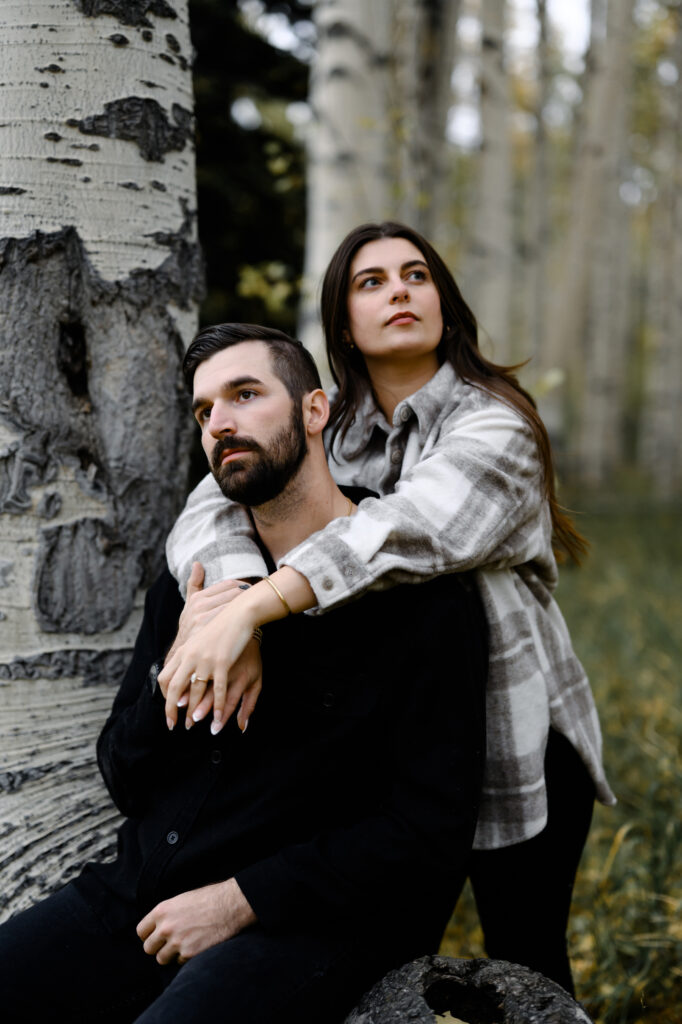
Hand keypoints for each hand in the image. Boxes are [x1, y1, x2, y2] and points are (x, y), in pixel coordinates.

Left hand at [136, 879, 255, 965]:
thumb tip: (157, 928)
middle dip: (158, 947)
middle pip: (148, 948)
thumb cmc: (209, 898)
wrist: (230, 905)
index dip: (148, 935)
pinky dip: (186, 957)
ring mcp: (177, 942)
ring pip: (161, 959)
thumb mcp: (182, 900)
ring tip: (183, 945)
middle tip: (169, 943)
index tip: (156, 937)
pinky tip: (196, 945)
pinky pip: (179, 962)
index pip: (141, 931)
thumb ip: (166, 914)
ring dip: (170, 955)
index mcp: (162, 911)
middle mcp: (166, 927)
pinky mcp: (189, 953)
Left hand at [159, 596, 256, 733]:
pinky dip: (218, 707)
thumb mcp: (200, 640)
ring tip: (193, 724)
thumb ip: (190, 655)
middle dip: (172, 710)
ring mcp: (206, 660)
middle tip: (173, 725)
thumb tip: (185, 674)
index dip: (165, 696)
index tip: (169, 709)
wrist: (238, 613)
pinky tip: (219, 718)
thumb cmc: (221, 626)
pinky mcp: (222, 662)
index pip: (165, 677)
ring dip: (194, 711)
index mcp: (184, 651)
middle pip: (175, 688)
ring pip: (196, 691)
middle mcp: (191, 656)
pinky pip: (218, 690)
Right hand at [162, 562, 248, 676]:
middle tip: (259, 598)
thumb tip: (198, 563)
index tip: (251, 591)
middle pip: (236, 593)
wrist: (183, 658)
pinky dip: (247, 619)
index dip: (243, 586)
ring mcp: (206, 620)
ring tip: (258, 608)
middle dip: (249, 595)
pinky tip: (253, 622)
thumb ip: (194, 584)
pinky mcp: (213, 633)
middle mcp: (200, 607)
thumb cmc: (190, 630)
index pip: (229, 584)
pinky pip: (236, 620)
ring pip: (238, 605)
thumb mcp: (189, 606)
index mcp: (197, 598)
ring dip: (250, 605)